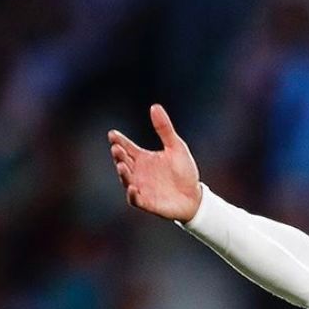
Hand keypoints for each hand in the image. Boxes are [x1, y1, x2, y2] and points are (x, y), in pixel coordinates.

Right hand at [108, 104, 202, 221]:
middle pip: (123, 161)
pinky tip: (133, 187)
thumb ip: (164, 129)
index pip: (127, 147)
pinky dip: (132, 194)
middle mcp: (138, 171)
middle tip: (117, 148)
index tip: (113, 134)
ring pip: (126, 179)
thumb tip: (155, 106)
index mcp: (143, 158)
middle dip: (118, 155)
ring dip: (123, 173)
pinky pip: (135, 199)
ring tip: (121, 165)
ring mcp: (141, 187)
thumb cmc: (185, 171)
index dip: (119, 141)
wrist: (195, 196)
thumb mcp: (176, 147)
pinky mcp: (147, 202)